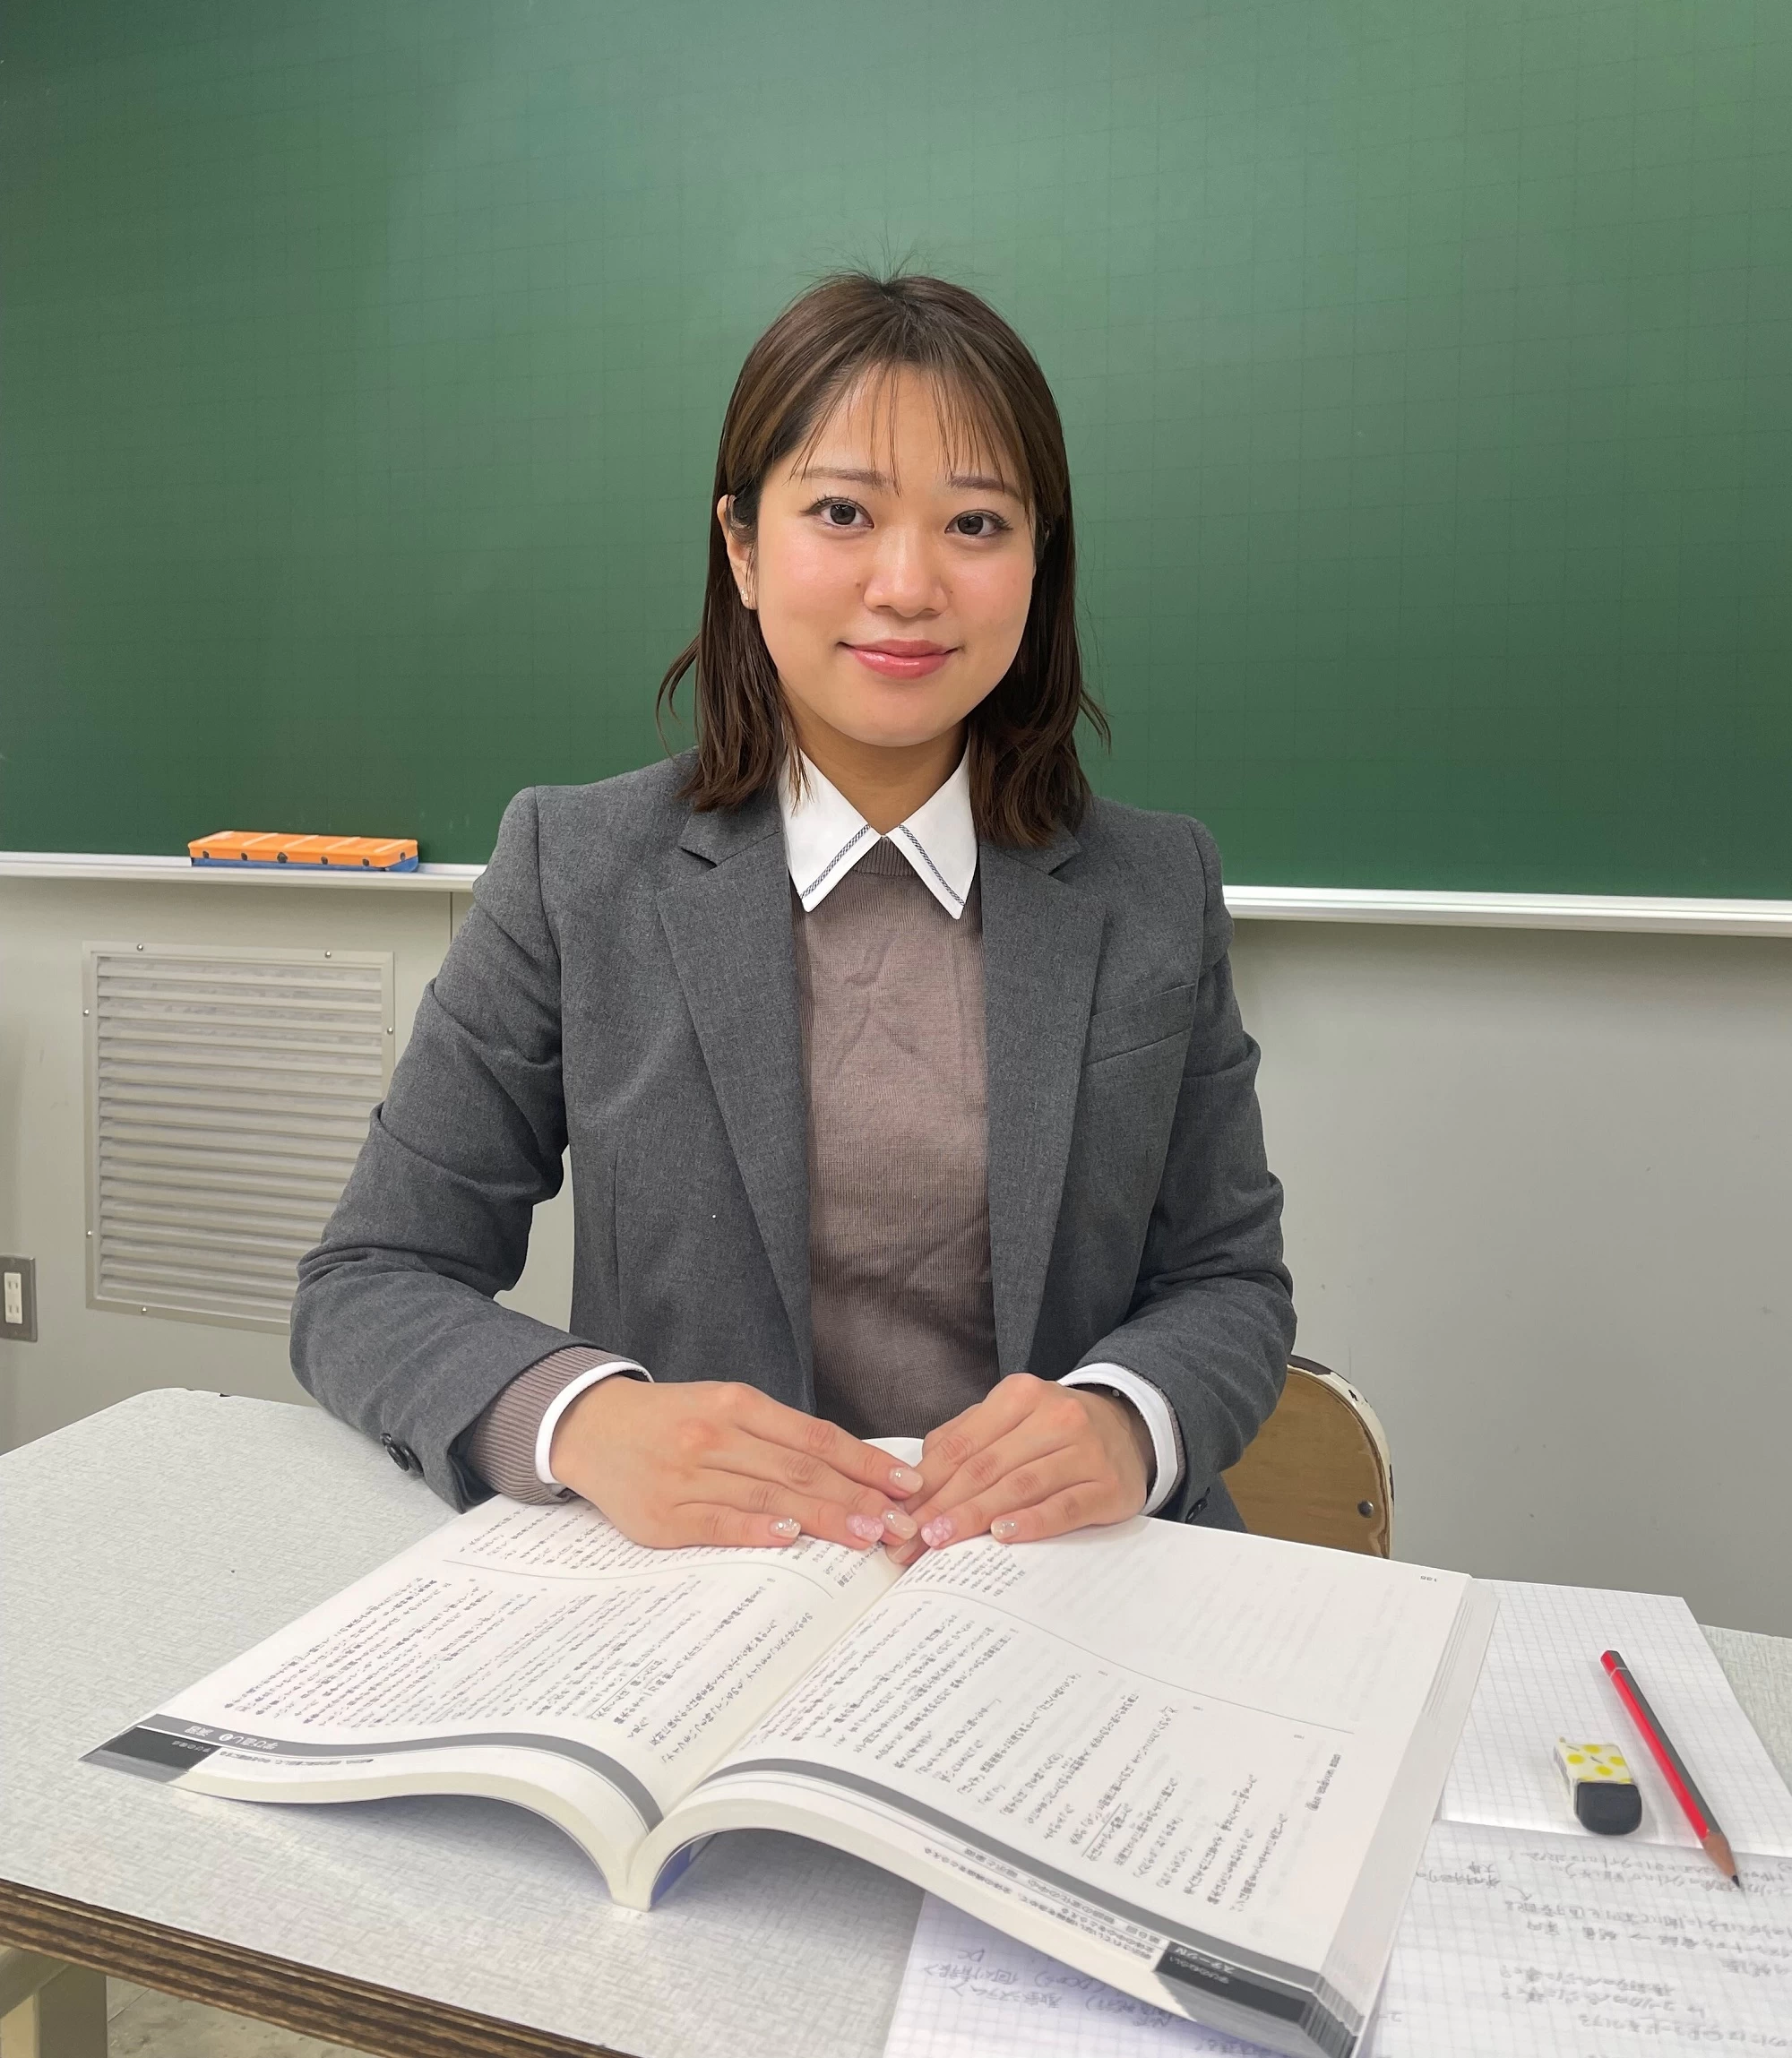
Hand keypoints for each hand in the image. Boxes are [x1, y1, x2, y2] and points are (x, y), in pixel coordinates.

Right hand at [548, 1377, 923, 1551]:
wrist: (589, 1427)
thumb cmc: (670, 1421)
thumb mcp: (724, 1407)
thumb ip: (778, 1435)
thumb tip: (850, 1469)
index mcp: (737, 1404)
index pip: (816, 1436)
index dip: (865, 1462)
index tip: (906, 1484)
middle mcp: (715, 1434)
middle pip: (800, 1468)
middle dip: (858, 1497)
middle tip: (902, 1523)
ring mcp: (687, 1474)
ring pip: (767, 1495)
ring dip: (823, 1517)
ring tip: (867, 1535)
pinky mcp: (661, 1514)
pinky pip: (717, 1522)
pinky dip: (755, 1529)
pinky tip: (789, 1536)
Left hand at [886, 1374, 1152, 1567]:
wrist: (1130, 1429)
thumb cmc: (1055, 1430)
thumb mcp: (1010, 1418)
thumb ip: (964, 1437)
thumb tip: (914, 1477)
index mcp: (1020, 1395)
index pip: (962, 1444)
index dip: (926, 1482)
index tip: (897, 1515)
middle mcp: (1054, 1417)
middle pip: (986, 1466)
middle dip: (942, 1506)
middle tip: (910, 1539)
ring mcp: (1085, 1451)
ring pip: (1020, 1486)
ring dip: (976, 1516)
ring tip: (941, 1541)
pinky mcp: (1109, 1485)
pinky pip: (1065, 1507)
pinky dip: (1032, 1522)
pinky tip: (1002, 1536)